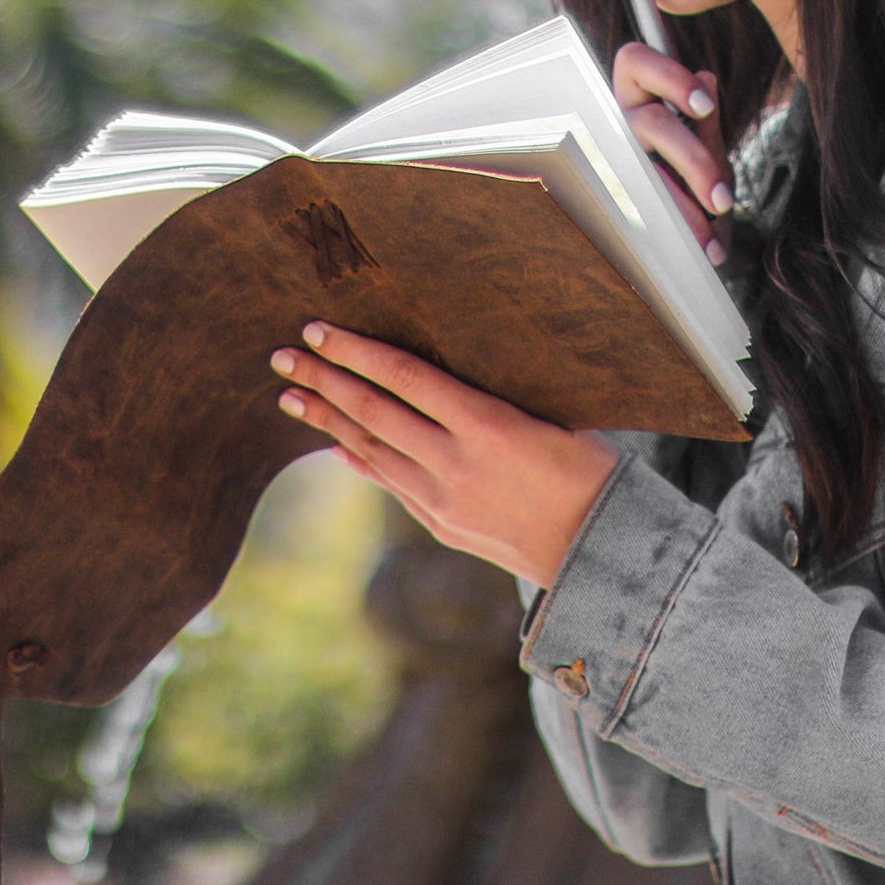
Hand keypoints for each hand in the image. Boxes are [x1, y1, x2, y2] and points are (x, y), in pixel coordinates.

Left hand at [270, 322, 618, 587]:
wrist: (602, 552)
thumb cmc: (590, 470)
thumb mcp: (553, 415)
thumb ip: (496, 394)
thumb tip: (450, 368)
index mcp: (485, 423)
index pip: (402, 375)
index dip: (355, 351)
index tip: (320, 331)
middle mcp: (453, 462)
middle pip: (373, 411)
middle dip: (323, 380)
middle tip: (283, 357)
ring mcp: (442, 498)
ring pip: (371, 449)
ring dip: (327, 420)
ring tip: (290, 397)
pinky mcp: (441, 523)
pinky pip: (390, 482)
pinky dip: (359, 458)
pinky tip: (336, 445)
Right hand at [612, 42, 732, 262]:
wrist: (691, 232)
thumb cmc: (694, 175)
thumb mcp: (706, 146)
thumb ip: (705, 120)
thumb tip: (706, 78)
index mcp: (638, 94)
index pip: (635, 62)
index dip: (668, 78)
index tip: (705, 108)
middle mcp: (621, 123)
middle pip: (652, 126)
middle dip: (694, 162)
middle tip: (724, 199)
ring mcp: (617, 160)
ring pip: (647, 172)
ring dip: (687, 204)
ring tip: (720, 227)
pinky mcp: (619, 198)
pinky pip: (649, 209)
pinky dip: (688, 226)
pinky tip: (712, 247)